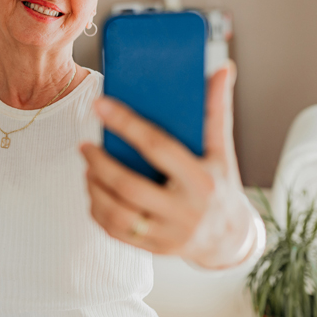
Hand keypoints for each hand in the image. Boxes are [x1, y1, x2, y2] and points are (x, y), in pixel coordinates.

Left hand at [80, 63, 254, 265]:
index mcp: (201, 180)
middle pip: (130, 187)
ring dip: (95, 189)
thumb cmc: (221, 184)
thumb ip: (217, 110)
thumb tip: (224, 69)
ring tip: (88, 168)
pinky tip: (94, 192)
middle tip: (85, 145)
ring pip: (119, 215)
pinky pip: (117, 232)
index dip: (127, 125)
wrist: (231, 238)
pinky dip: (99, 211)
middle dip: (101, 165)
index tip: (101, 105)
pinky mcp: (154, 248)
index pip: (159, 148)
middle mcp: (185, 211)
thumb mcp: (222, 149)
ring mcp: (168, 234)